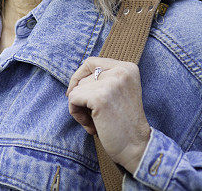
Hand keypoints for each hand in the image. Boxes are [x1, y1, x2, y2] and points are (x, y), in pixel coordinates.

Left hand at [66, 57, 151, 173]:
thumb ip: (102, 79)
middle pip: (82, 78)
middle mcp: (121, 72)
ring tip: (97, 122)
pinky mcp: (99, 97)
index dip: (79, 77)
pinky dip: (76, 114)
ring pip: (75, 90)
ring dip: (80, 109)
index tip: (79, 92)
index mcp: (128, 68)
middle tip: (97, 116)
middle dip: (83, 98)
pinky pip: (72, 99)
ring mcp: (110, 84)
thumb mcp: (118, 92)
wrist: (137, 148)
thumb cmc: (123, 122)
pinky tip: (92, 126)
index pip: (90, 62)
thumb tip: (74, 77)